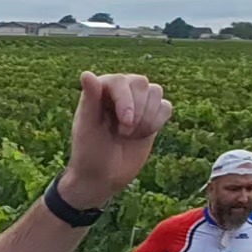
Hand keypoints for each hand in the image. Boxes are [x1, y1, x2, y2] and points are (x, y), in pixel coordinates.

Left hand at [61, 72, 172, 210]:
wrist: (102, 177)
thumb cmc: (89, 153)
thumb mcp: (87, 128)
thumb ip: (89, 100)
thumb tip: (85, 73)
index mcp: (101, 90)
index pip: (120, 80)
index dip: (125, 100)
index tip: (124, 123)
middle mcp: (121, 91)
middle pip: (142, 83)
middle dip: (136, 112)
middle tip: (122, 134)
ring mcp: (138, 102)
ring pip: (156, 92)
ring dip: (146, 119)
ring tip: (129, 136)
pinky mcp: (152, 114)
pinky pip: (166, 107)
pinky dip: (157, 123)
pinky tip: (142, 136)